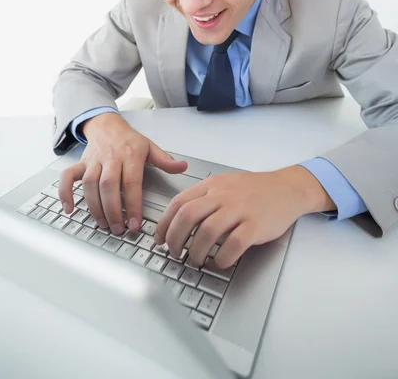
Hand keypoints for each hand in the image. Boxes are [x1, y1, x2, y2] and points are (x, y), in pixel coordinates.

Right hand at [58, 112, 186, 234]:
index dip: (132, 204)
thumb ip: (165, 160)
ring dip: (94, 207)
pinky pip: (67, 177)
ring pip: (89, 184)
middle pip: (108, 186)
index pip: (131, 182)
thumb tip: (183, 168)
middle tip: (119, 229)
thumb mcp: (150, 147)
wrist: (106, 124)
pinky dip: (65, 193)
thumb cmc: (128, 140)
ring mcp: (93, 161)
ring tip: (103, 224)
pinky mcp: (80, 164)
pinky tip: (69, 209)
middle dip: (112, 210)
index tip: (134, 223)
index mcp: (130, 155)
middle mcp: (110, 158)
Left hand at [155, 166, 335, 268]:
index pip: (178, 203)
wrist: (288, 188)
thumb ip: (204, 197)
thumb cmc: (255, 189)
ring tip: (195, 260)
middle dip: (175, 239)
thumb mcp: (225, 184)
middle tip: (175, 253)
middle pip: (188, 217)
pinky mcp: (255, 225)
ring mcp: (240, 209)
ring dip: (196, 251)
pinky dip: (222, 258)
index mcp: (212, 185)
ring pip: (207, 232)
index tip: (159, 239)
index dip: (164, 224)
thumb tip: (178, 219)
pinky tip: (219, 262)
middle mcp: (223, 195)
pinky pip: (233, 245)